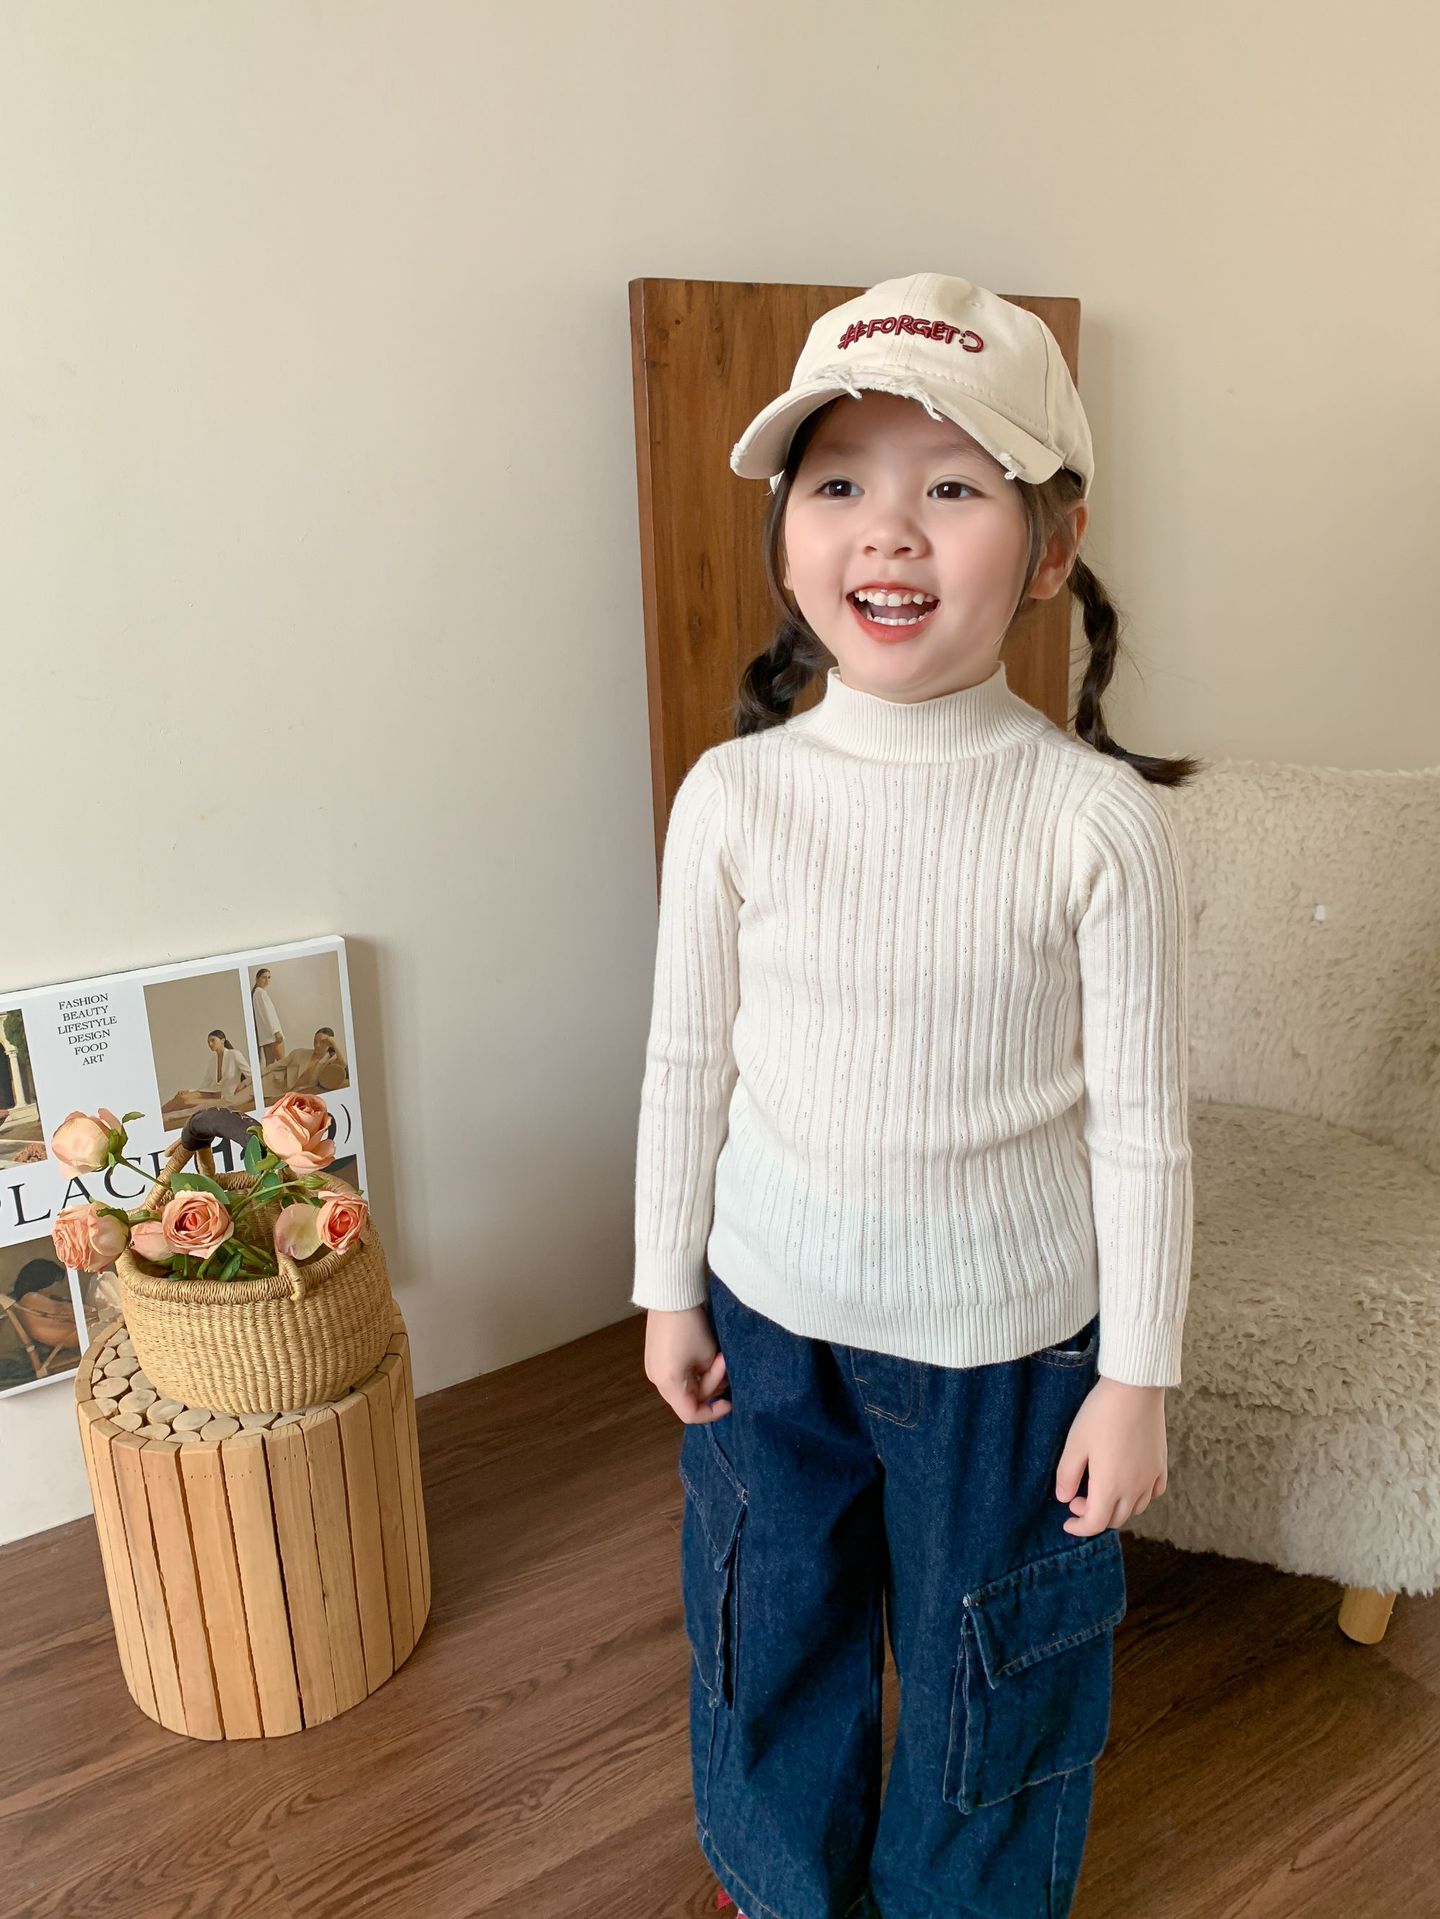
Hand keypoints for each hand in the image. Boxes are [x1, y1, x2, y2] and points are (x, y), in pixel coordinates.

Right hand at [643, 1304, 731, 1422]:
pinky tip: (704, 1354)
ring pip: (684, 1386)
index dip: (713, 1412)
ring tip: (716, 1354)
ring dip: (703, 1375)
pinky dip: (693, 1370)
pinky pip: (677, 1373)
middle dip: (711, 1384)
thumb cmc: (691, 1327)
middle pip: (688, 1398)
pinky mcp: (655, 1356)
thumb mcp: (709, 1357)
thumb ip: (715, 1379)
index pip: (691, 1414)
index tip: (730, 1402)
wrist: (671, 1295)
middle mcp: (656, 1380)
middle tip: (724, 1362)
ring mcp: (653, 1368)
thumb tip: (720, 1385)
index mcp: (668, 1385)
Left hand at [1056, 1377, 1167, 1535]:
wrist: (1134, 1388)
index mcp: (1110, 1486)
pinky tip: (1128, 1483)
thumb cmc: (1100, 1414)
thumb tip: (1063, 1498)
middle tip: (1078, 1499)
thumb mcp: (1075, 1443)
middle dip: (1094, 1517)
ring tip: (1101, 1490)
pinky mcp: (1161, 1464)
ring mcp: (1150, 1477)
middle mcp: (1134, 1488)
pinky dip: (1140, 1497)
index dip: (1079, 1528)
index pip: (1096, 1523)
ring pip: (1136, 1509)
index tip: (1066, 1521)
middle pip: (1116, 1519)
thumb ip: (1067, 1475)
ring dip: (1116, 1509)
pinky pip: (1153, 1493)